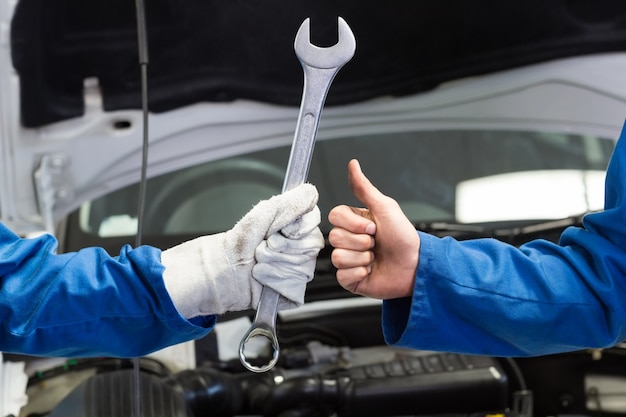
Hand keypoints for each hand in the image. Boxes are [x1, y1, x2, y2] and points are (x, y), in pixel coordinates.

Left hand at [161, 183, 323, 316]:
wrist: (218, 271)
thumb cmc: (237, 243)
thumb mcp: (261, 215)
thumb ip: (289, 202)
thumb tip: (310, 192)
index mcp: (294, 228)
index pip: (313, 223)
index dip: (298, 227)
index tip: (282, 229)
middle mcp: (298, 249)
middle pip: (310, 246)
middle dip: (284, 246)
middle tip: (265, 245)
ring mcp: (296, 270)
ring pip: (303, 267)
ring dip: (276, 263)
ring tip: (259, 261)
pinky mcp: (290, 292)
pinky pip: (296, 287)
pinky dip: (276, 282)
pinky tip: (262, 276)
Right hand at [328, 160, 419, 298]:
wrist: (415, 266)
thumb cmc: (403, 237)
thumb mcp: (385, 208)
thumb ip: (364, 188)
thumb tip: (353, 164)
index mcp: (355, 221)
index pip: (334, 216)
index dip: (353, 223)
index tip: (372, 227)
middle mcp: (350, 240)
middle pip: (335, 237)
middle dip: (360, 241)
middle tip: (376, 243)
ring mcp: (349, 259)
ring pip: (338, 257)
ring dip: (362, 258)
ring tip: (376, 258)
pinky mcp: (351, 279)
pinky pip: (342, 275)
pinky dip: (359, 273)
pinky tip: (371, 270)